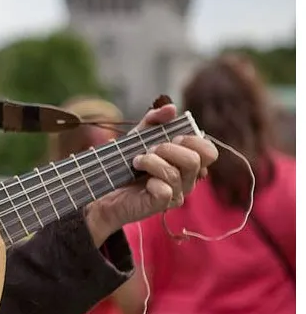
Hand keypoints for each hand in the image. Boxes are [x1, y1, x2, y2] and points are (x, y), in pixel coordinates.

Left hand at [85, 103, 218, 243]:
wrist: (103, 188)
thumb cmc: (126, 163)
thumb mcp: (138, 136)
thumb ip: (154, 121)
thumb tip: (171, 108)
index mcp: (187, 162)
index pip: (209, 152)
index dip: (192, 140)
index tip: (170, 138)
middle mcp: (187, 179)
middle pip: (194, 160)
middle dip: (168, 149)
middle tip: (148, 150)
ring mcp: (176, 194)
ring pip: (175, 173)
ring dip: (151, 162)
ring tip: (136, 162)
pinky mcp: (161, 205)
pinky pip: (165, 191)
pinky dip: (150, 181)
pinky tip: (140, 181)